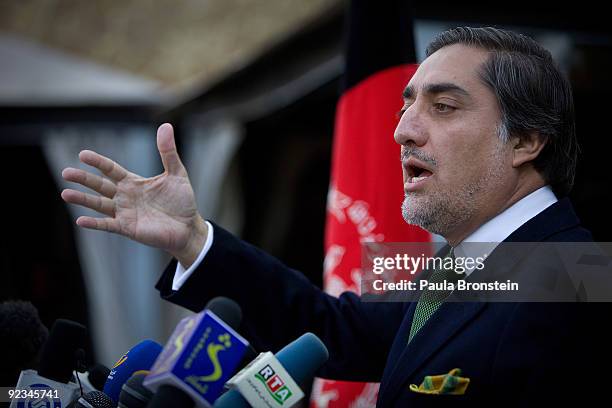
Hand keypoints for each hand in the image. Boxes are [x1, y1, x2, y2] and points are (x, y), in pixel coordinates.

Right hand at [61, 123, 206, 267]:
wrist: (188, 227)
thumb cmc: (181, 201)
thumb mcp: (176, 173)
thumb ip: (168, 152)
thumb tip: (166, 126)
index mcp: (133, 182)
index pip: (111, 170)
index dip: (98, 162)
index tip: (83, 154)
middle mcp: (125, 197)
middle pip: (100, 186)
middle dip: (83, 179)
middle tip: (65, 172)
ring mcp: (125, 213)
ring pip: (99, 205)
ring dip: (83, 200)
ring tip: (65, 193)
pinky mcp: (128, 228)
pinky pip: (108, 225)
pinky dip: (94, 223)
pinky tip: (80, 220)